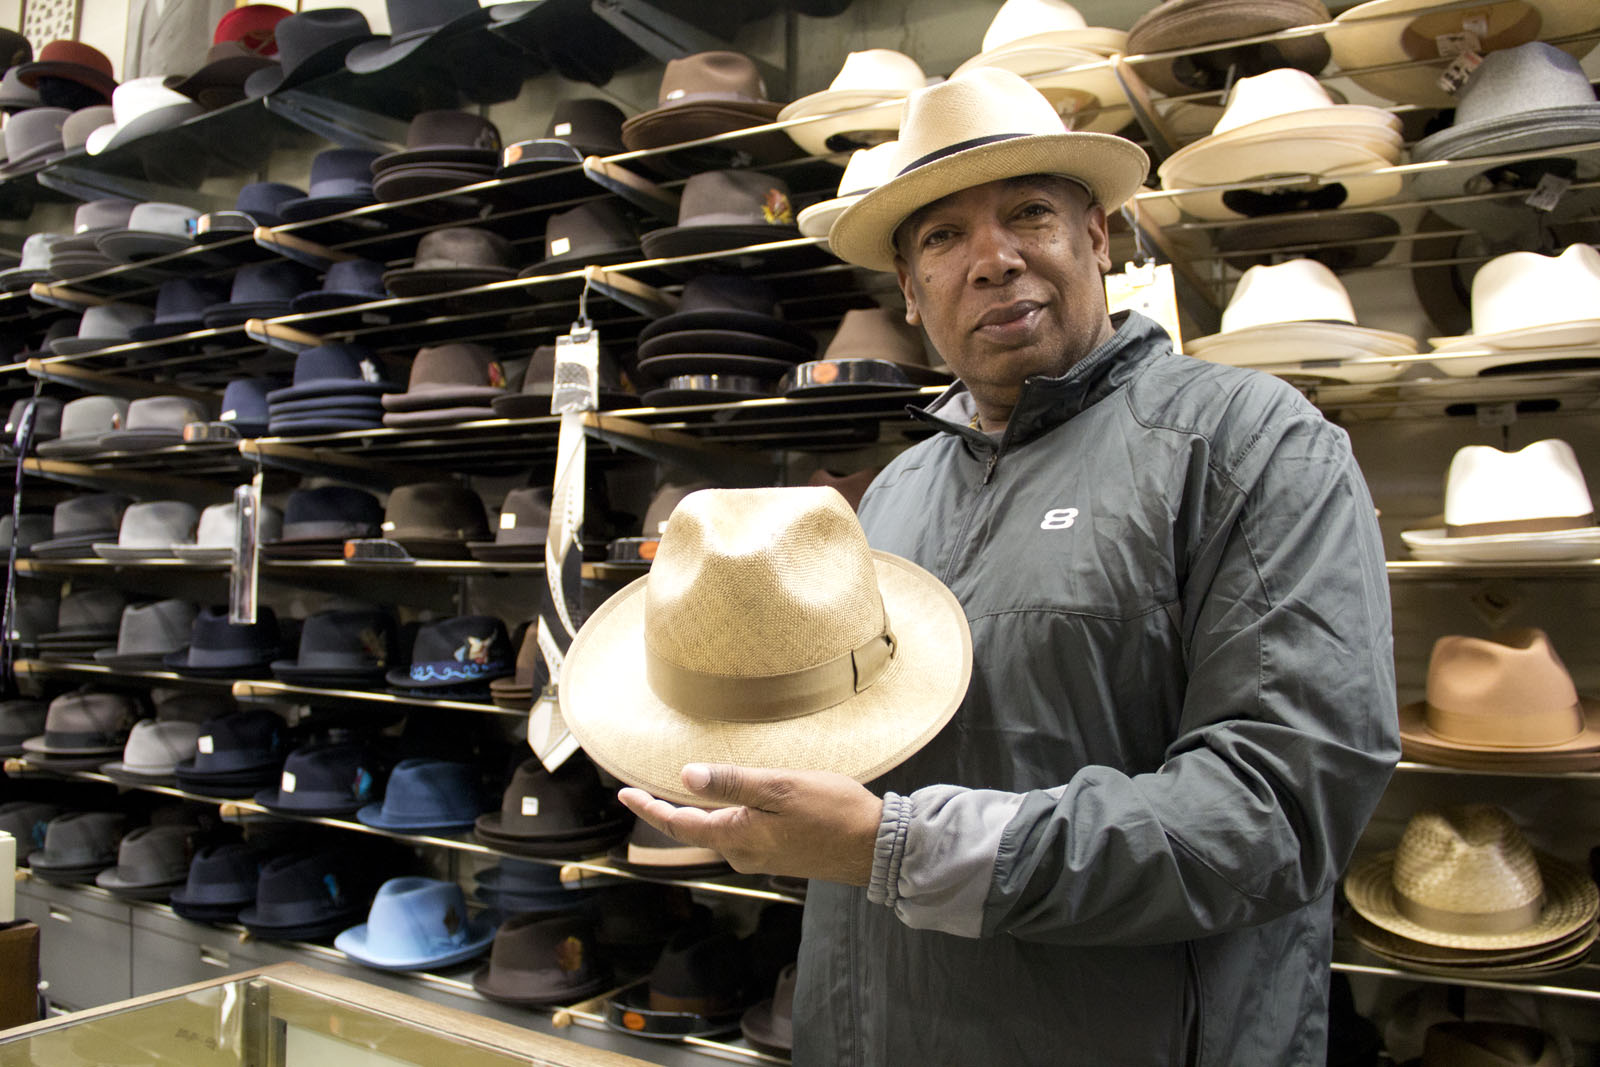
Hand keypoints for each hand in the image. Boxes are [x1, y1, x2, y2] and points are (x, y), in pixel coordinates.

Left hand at [618, 764, 883, 886]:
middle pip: (694, 831)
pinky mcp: (778, 855)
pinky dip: (724, 817)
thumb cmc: (832, 813)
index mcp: (737, 837)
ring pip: (718, 832)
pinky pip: (740, 834)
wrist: (875, 848)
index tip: (624, 794)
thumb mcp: (781, 789)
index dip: (649, 808)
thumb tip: (687, 777)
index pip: (679, 824)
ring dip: (697, 814)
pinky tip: (731, 803)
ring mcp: (761, 857)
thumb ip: (734, 783)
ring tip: (682, 793)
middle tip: (643, 790)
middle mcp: (743, 854)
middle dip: (668, 812)